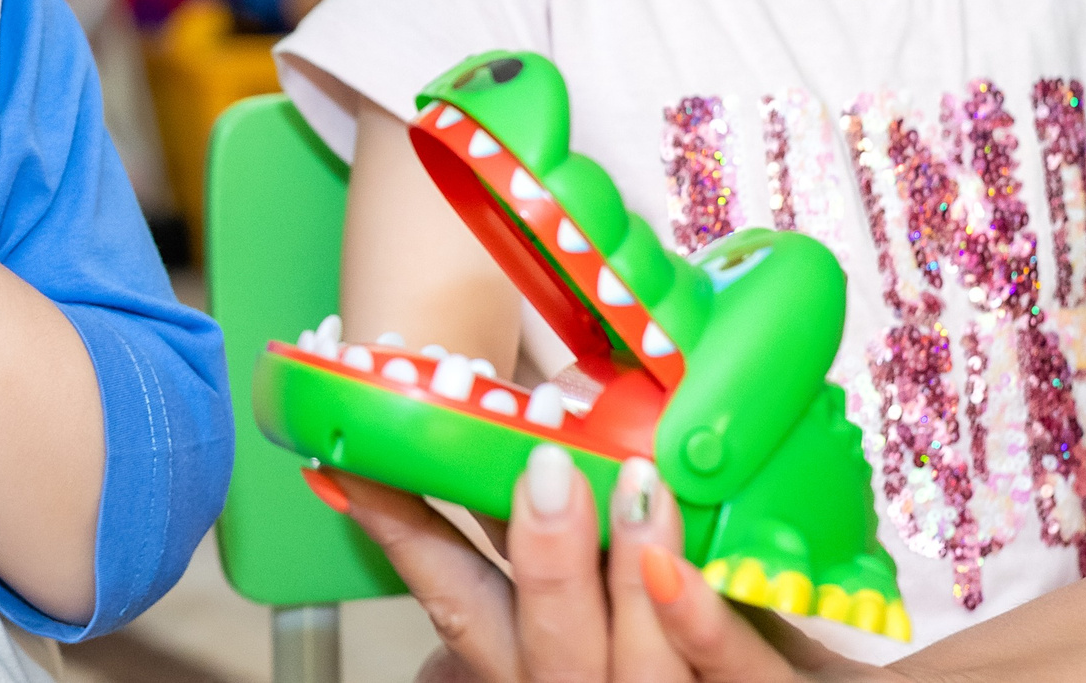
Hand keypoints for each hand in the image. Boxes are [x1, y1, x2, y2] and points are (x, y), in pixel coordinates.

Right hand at [324, 451, 889, 681]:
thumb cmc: (683, 644)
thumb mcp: (596, 593)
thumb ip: (547, 538)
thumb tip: (519, 428)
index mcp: (536, 658)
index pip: (456, 597)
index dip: (402, 531)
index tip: (351, 460)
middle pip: (539, 642)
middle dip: (537, 557)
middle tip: (538, 466)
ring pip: (628, 665)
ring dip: (622, 574)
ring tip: (633, 484)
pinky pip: (733, 677)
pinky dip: (701, 625)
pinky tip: (682, 573)